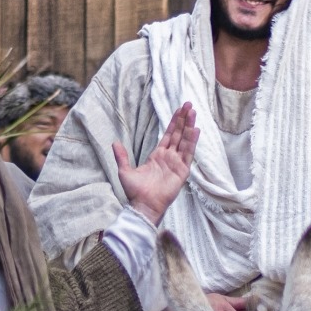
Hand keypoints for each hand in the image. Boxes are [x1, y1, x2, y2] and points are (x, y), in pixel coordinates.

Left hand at [115, 102, 197, 225]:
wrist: (143, 205)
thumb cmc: (135, 191)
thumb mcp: (125, 171)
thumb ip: (122, 156)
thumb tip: (114, 142)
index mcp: (158, 156)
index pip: (169, 135)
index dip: (174, 122)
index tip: (179, 110)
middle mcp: (169, 158)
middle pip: (179, 135)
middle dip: (183, 120)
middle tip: (188, 105)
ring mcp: (177, 164)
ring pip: (185, 141)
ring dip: (189, 127)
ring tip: (193, 113)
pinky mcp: (182, 171)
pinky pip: (188, 154)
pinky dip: (192, 142)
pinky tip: (195, 130)